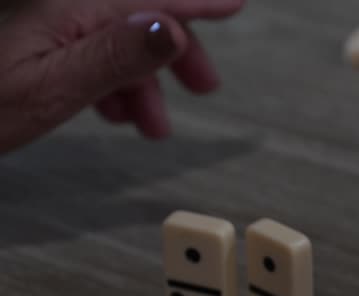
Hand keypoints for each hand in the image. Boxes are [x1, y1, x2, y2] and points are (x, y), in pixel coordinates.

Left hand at [0, 0, 245, 153]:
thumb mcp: (52, 89)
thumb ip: (116, 56)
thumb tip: (172, 27)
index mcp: (66, 7)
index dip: (197, 3)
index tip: (235, 3)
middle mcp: (56, 5)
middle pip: (136, 11)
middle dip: (175, 48)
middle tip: (207, 88)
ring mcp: (41, 21)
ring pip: (113, 34)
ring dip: (141, 77)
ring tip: (151, 126)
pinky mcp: (29, 39)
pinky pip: (85, 45)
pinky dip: (108, 78)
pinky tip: (108, 110)